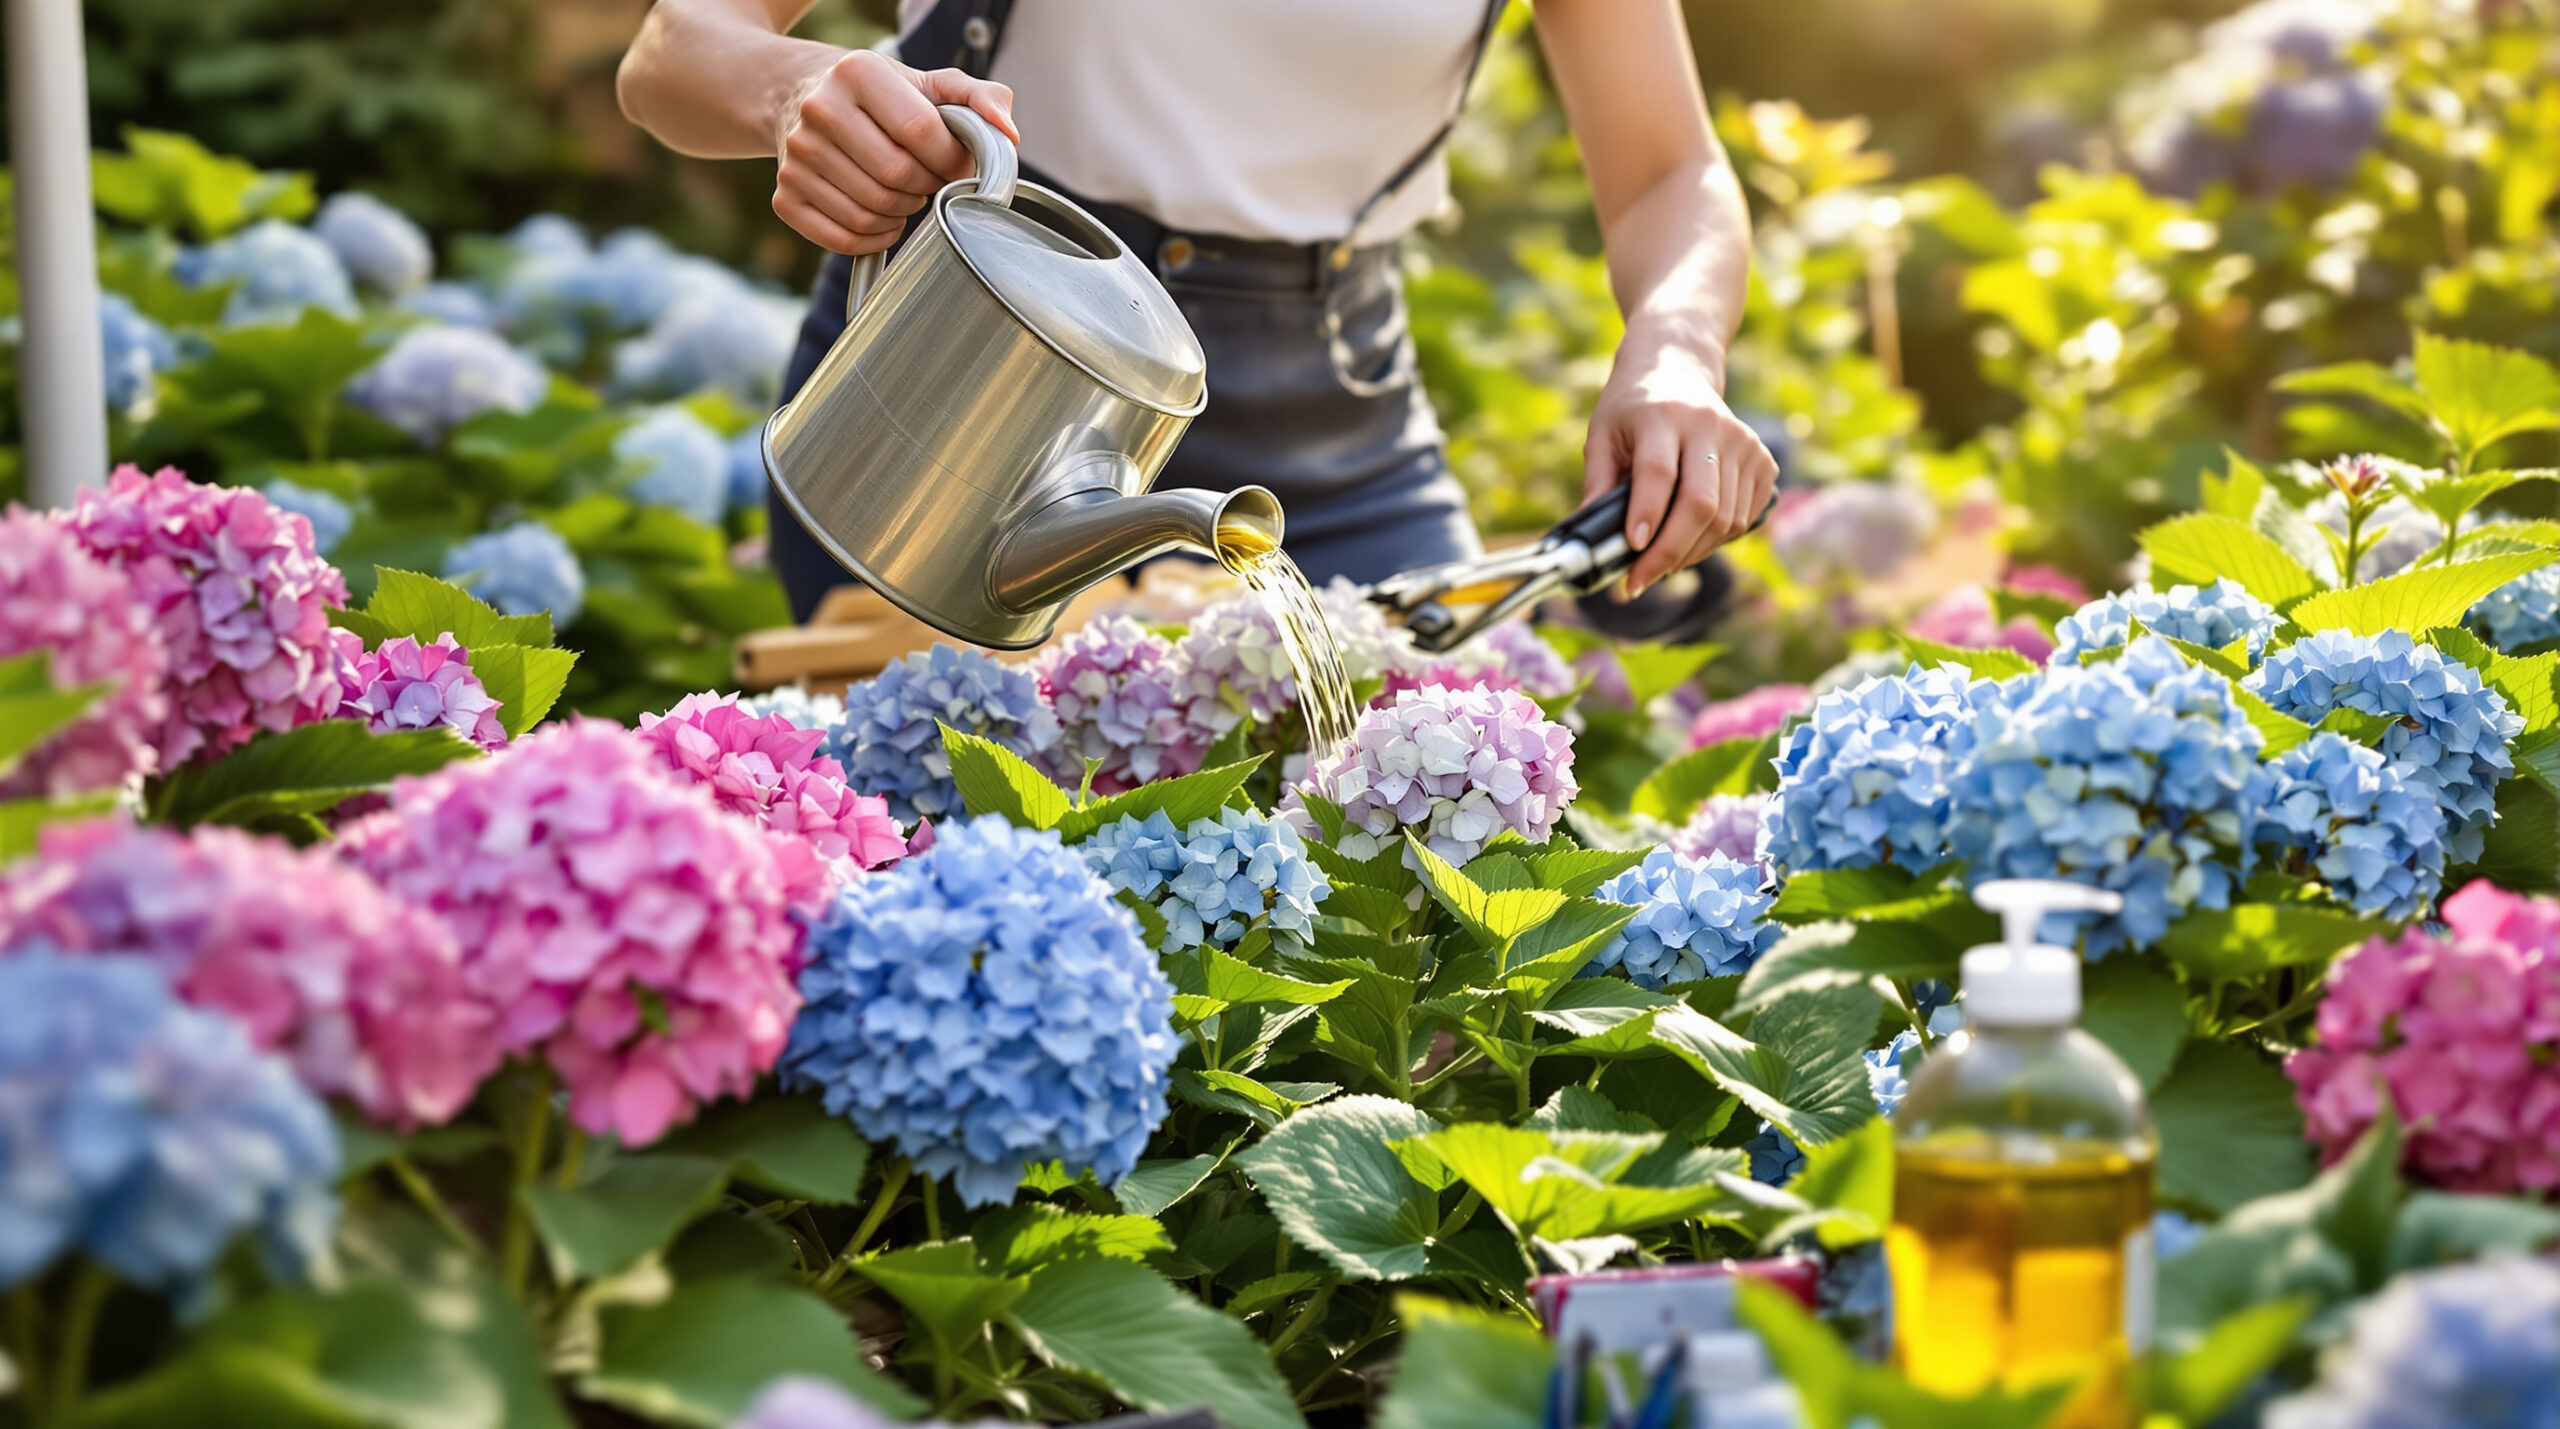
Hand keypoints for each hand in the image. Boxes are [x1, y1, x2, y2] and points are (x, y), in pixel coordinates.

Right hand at [772, 50, 1016, 255]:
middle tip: (929, 178)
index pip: (920, 131)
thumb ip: (979, 98)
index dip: (949, 157)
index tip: (954, 161)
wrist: (802, 96)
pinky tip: (884, 219)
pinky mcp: (785, 195)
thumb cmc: (878, 96)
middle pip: (896, 177)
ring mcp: (796, 157)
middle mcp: (819, 111)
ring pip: (871, 213)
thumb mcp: (928, 83)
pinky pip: (843, 239)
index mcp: (858, 74)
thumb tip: (1008, 133)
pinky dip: (874, 239)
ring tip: (905, 193)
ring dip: (903, 214)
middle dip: (927, 187)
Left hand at [1582, 331, 1778, 597]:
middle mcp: (1710, 426)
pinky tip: (1690, 541)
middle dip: (1669, 552)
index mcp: (1662, 415)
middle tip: (1638, 581)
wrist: (1678, 368)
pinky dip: (1715, 541)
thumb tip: (1591, 543)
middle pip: (1700, 504)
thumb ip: (1597, 485)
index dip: (1647, 514)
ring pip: (1725, 520)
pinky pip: (1744, 519)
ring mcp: (1744, 443)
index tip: (1631, 551)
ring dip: (1690, 554)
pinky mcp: (1763, 460)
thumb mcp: (1602, 435)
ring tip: (1659, 563)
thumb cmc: (1632, 409)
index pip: (1659, 471)